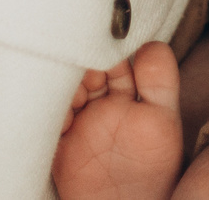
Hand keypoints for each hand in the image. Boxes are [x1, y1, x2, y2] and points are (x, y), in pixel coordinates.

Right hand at [53, 42, 185, 199]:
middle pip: (83, 70)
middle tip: (91, 74)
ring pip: (64, 90)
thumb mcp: (162, 118)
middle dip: (83, 66)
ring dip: (66, 86)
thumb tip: (150, 44)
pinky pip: (46, 119)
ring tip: (79, 96)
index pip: (113, 58)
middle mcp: (97, 103)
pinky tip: (63, 113)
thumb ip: (161, 82)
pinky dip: (49, 111)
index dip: (110, 51)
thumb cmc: (150, 165)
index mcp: (124, 93)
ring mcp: (76, 121)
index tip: (108, 48)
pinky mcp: (56, 141)